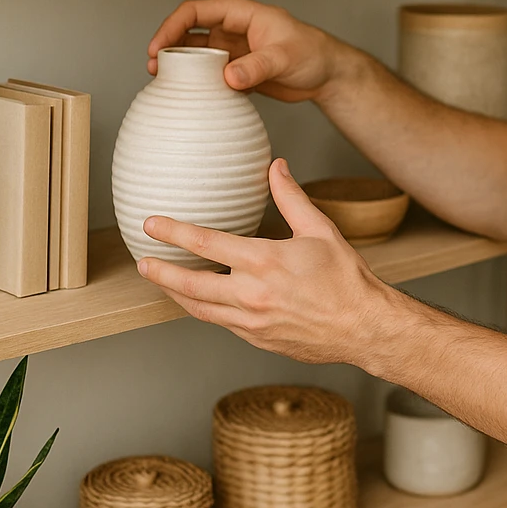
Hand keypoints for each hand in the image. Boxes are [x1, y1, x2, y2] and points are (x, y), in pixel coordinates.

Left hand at [136, 158, 408, 365]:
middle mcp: (251, 294)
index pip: (205, 244)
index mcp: (264, 261)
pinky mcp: (257, 339)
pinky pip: (221, 323)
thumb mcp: (320, 230)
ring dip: (176, 294)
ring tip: (161, 281)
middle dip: (160, 272)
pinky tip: (202, 299)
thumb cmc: (346, 279)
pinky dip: (206, 309)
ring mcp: (251, 322)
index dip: (173, 233)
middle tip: (143, 261)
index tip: (152, 224)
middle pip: (189, 284)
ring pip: (199, 309)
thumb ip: (291, 197)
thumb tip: (276, 167)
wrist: (363, 327)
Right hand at [146, 0, 347, 102]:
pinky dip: (196, 82)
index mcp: (241, 13)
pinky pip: (208, 74)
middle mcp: (232, 28)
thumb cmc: (313, 54)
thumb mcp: (286, 57)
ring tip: (162, 82)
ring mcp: (233, 50)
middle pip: (189, 32)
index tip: (158, 47)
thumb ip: (258, 66)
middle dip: (167, 47)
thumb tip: (229, 76)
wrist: (328, 75)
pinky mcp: (237, 70)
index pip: (196, 11)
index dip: (172, 26)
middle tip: (153, 68)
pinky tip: (186, 95)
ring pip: (195, 54)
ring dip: (179, 66)